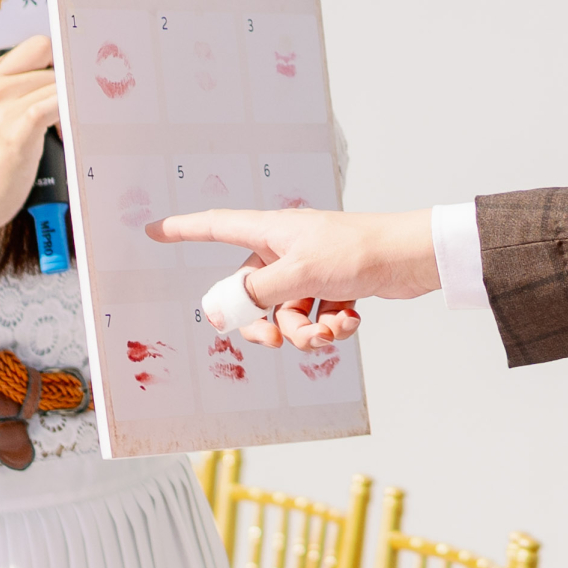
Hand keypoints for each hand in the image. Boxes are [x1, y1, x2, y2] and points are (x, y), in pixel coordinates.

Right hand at [0, 36, 59, 299]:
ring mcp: (4, 105)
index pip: (41, 44)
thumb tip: (73, 85)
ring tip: (75, 128)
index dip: (66, 56)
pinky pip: (58, 103)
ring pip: (62, 83)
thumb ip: (24, 95)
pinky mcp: (17, 127)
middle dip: (75, 83)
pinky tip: (72, 132)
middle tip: (85, 107)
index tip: (85, 72)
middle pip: (56, 63)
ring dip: (76, 102)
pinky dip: (73, 114)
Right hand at [148, 208, 438, 349]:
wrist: (412, 259)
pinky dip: (329, 326)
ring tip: (330, 329)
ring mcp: (310, 270)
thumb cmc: (358, 252)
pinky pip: (314, 317)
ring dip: (305, 331)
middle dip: (264, 323)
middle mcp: (287, 248)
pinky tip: (351, 320)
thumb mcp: (299, 275)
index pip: (217, 227)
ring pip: (286, 314)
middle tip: (278, 340)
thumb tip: (221, 312)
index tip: (154, 231)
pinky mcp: (334, 287)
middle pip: (251, 293)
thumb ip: (256, 295)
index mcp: (272, 232)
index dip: (184, 230)